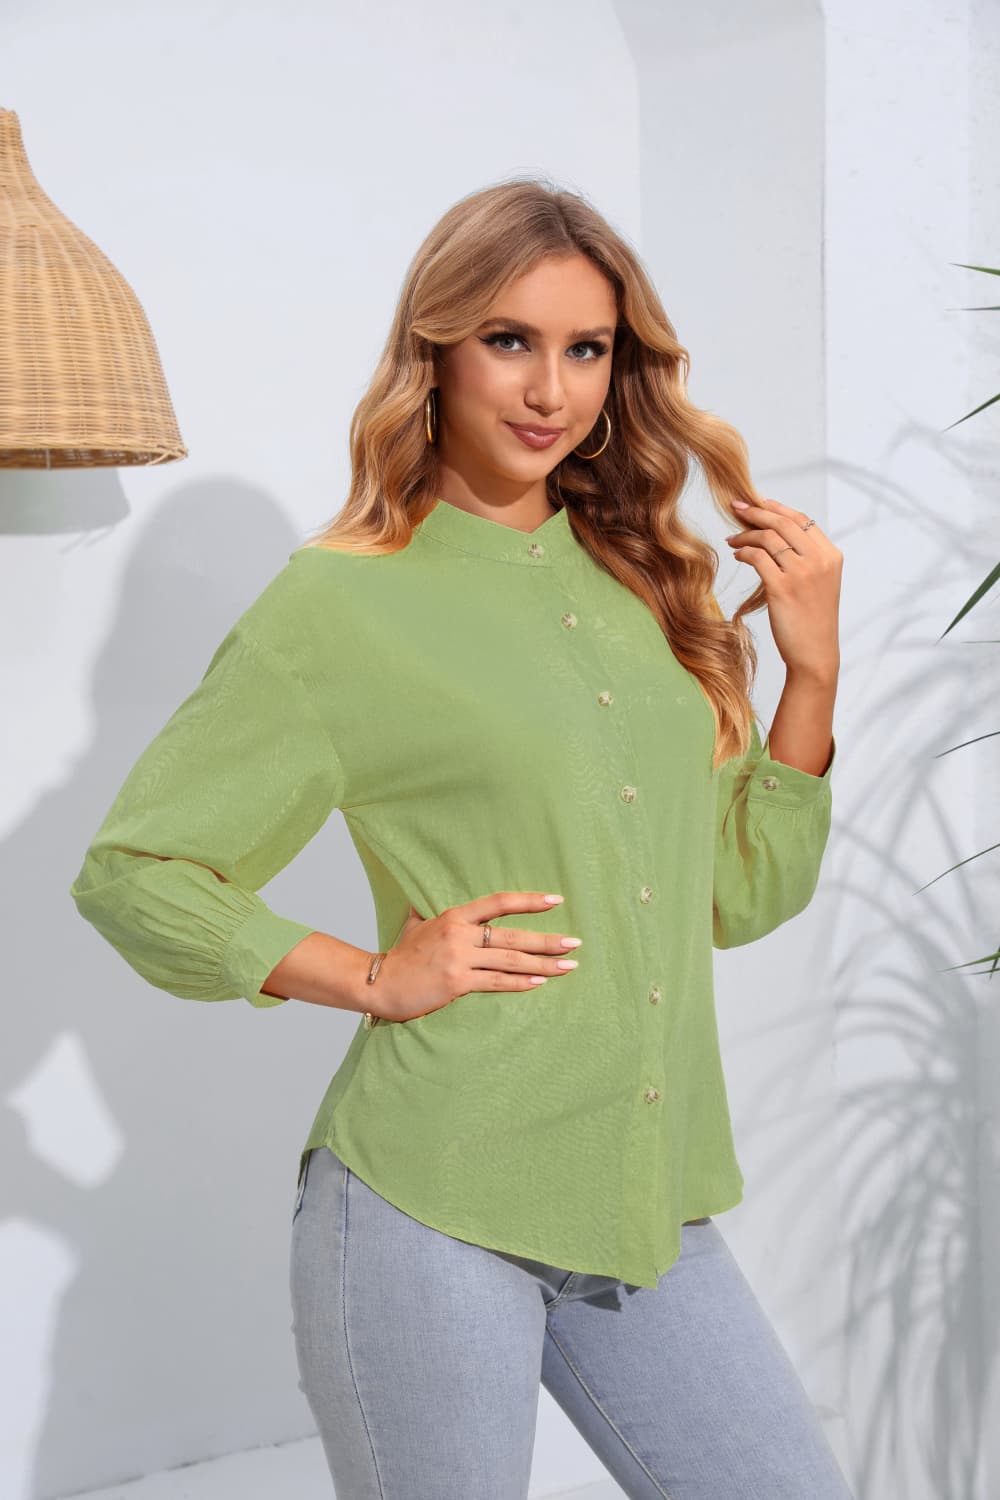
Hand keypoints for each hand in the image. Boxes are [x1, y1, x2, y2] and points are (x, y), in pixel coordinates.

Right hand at [366, 892, 582, 1023]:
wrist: (379, 983)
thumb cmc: (401, 955)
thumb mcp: (416, 924)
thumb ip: (433, 913)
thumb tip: (433, 897)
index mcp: (453, 916)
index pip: (498, 902)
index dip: (529, 900)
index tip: (556, 900)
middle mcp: (459, 933)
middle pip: (512, 935)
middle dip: (547, 940)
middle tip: (575, 942)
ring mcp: (458, 958)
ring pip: (510, 960)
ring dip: (544, 963)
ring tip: (569, 966)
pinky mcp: (457, 982)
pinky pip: (497, 982)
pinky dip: (521, 983)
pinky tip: (541, 982)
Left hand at [725, 496, 841, 677]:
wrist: (814, 653)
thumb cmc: (812, 620)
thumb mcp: (819, 583)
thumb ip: (806, 557)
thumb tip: (775, 532)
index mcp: (831, 556)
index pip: (801, 519)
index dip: (776, 508)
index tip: (757, 503)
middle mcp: (819, 561)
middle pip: (782, 523)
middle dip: (756, 512)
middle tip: (736, 508)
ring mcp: (801, 574)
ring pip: (767, 538)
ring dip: (745, 534)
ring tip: (732, 539)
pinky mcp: (782, 588)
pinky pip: (757, 558)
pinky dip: (744, 552)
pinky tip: (737, 555)